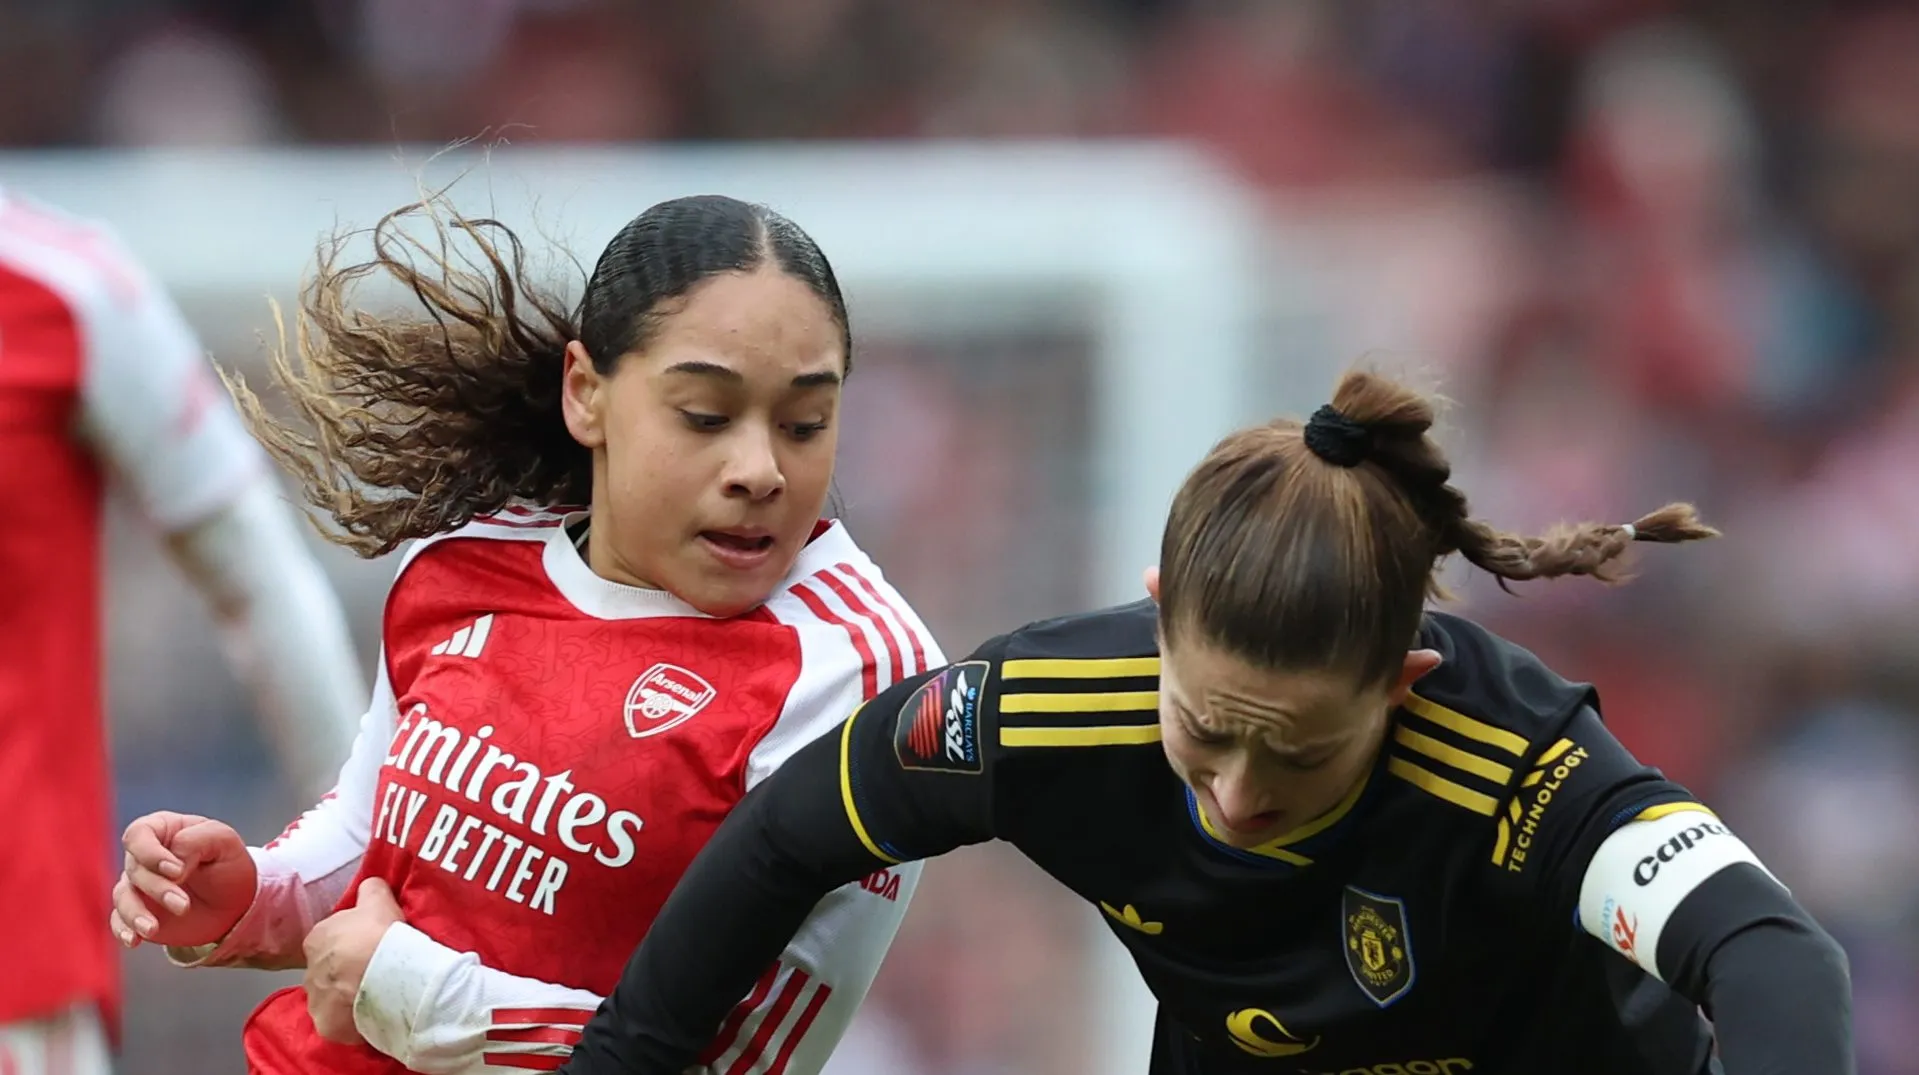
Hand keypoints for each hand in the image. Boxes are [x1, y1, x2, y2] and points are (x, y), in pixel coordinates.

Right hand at [110, 811, 256, 949]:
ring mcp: (138, 886)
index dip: (151, 853)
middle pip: (134, 869)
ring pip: (123, 897)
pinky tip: (134, 940)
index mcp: (162, 830)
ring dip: (136, 914)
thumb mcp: (224, 842)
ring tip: (153, 929)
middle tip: (184, 905)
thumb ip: (196, 841)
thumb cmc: (227, 863)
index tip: (177, 871)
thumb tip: (173, 863)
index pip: (138, 834)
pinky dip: (123, 930)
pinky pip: (119, 921)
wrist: (235, 901)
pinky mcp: (138, 913)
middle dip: (157, 889)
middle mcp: (143, 857)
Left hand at [303, 878, 405, 1045]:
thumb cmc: (380, 933)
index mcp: (315, 939)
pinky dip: (353, 1020)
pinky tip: (371, 1015)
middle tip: (373, 972)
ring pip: (332, 998)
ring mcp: (315, 1000)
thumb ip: (369, 889)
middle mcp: (307, 970)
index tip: (368, 947)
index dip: (350, 943)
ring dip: (347, 998)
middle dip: (345, 972)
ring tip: (374, 996)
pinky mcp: (327, 1025)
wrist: (389, 974)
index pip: (329, 940)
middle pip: (328, 971)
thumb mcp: (378, 898)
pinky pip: (340, 1022)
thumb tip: (369, 886)